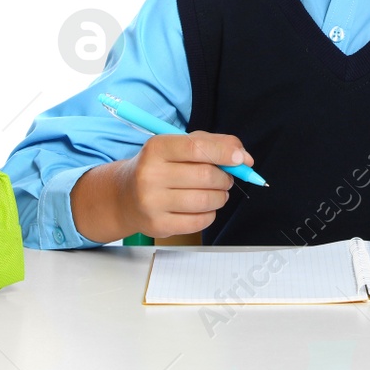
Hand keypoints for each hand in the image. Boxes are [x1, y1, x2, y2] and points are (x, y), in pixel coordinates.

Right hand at [71, 131, 253, 242]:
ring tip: (216, 192)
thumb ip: (213, 144)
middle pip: (205, 176)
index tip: (241, 159)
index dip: (224, 153)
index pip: (196, 148)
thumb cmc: (161, 166)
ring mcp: (152, 202)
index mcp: (156, 148)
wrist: (125, 196)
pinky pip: (199, 222)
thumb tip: (245, 158)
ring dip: (220, 197)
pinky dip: (210, 214)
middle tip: (225, 178)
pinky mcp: (158, 225)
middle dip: (225, 177)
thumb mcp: (179, 145)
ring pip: (205, 201)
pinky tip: (203, 207)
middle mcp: (150, 174)